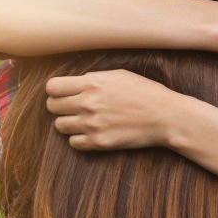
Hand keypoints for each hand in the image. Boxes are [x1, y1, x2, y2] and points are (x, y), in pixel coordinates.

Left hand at [45, 70, 180, 150]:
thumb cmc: (146, 92)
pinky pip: (73, 142)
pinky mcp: (99, 142)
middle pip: (52, 106)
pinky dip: (79, 138)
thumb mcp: (119, 75)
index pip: (53, 87)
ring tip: (84, 120)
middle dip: (60, 106)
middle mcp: (88, 103)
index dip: (56, 90)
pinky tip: (92, 132)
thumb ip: (94, 78)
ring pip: (60, 125)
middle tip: (72, 107)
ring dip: (69, 123)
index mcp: (92, 83)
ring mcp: (92, 124)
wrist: (165, 116)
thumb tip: (75, 83)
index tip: (62, 93)